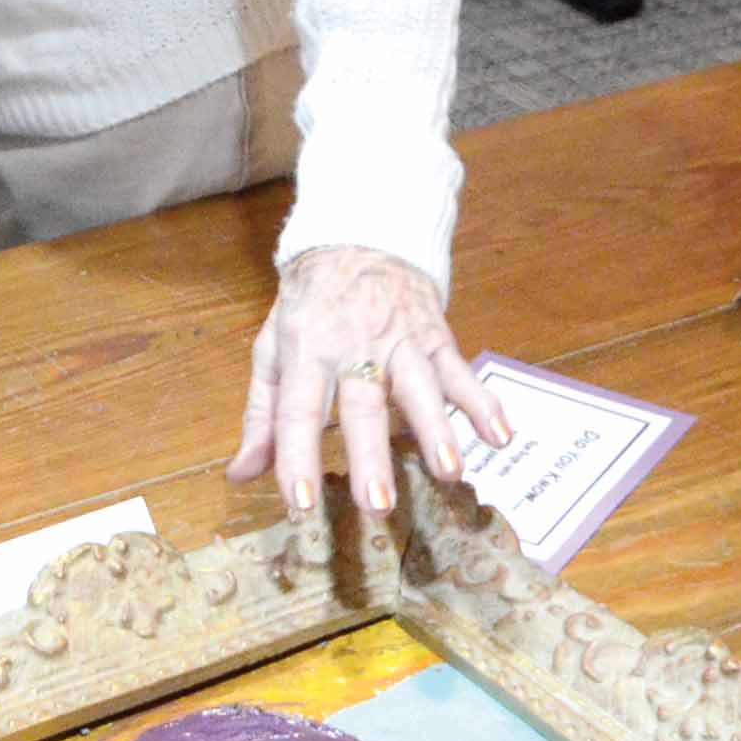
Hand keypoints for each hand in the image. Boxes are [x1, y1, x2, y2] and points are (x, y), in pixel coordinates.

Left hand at [229, 244, 508, 518]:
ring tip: (449, 472)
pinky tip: (499, 434)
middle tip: (377, 505)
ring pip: (420, 387)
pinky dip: (483, 401)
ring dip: (436, 430)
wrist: (358, 235)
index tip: (300, 504)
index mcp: (306, 351)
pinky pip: (460, 369)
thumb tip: (240, 474)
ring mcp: (400, 340)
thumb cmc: (311, 303)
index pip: (298, 410)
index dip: (296, 456)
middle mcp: (353, 347)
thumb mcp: (272, 349)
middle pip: (363, 406)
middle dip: (371, 457)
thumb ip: (261, 415)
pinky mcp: (435, 335)